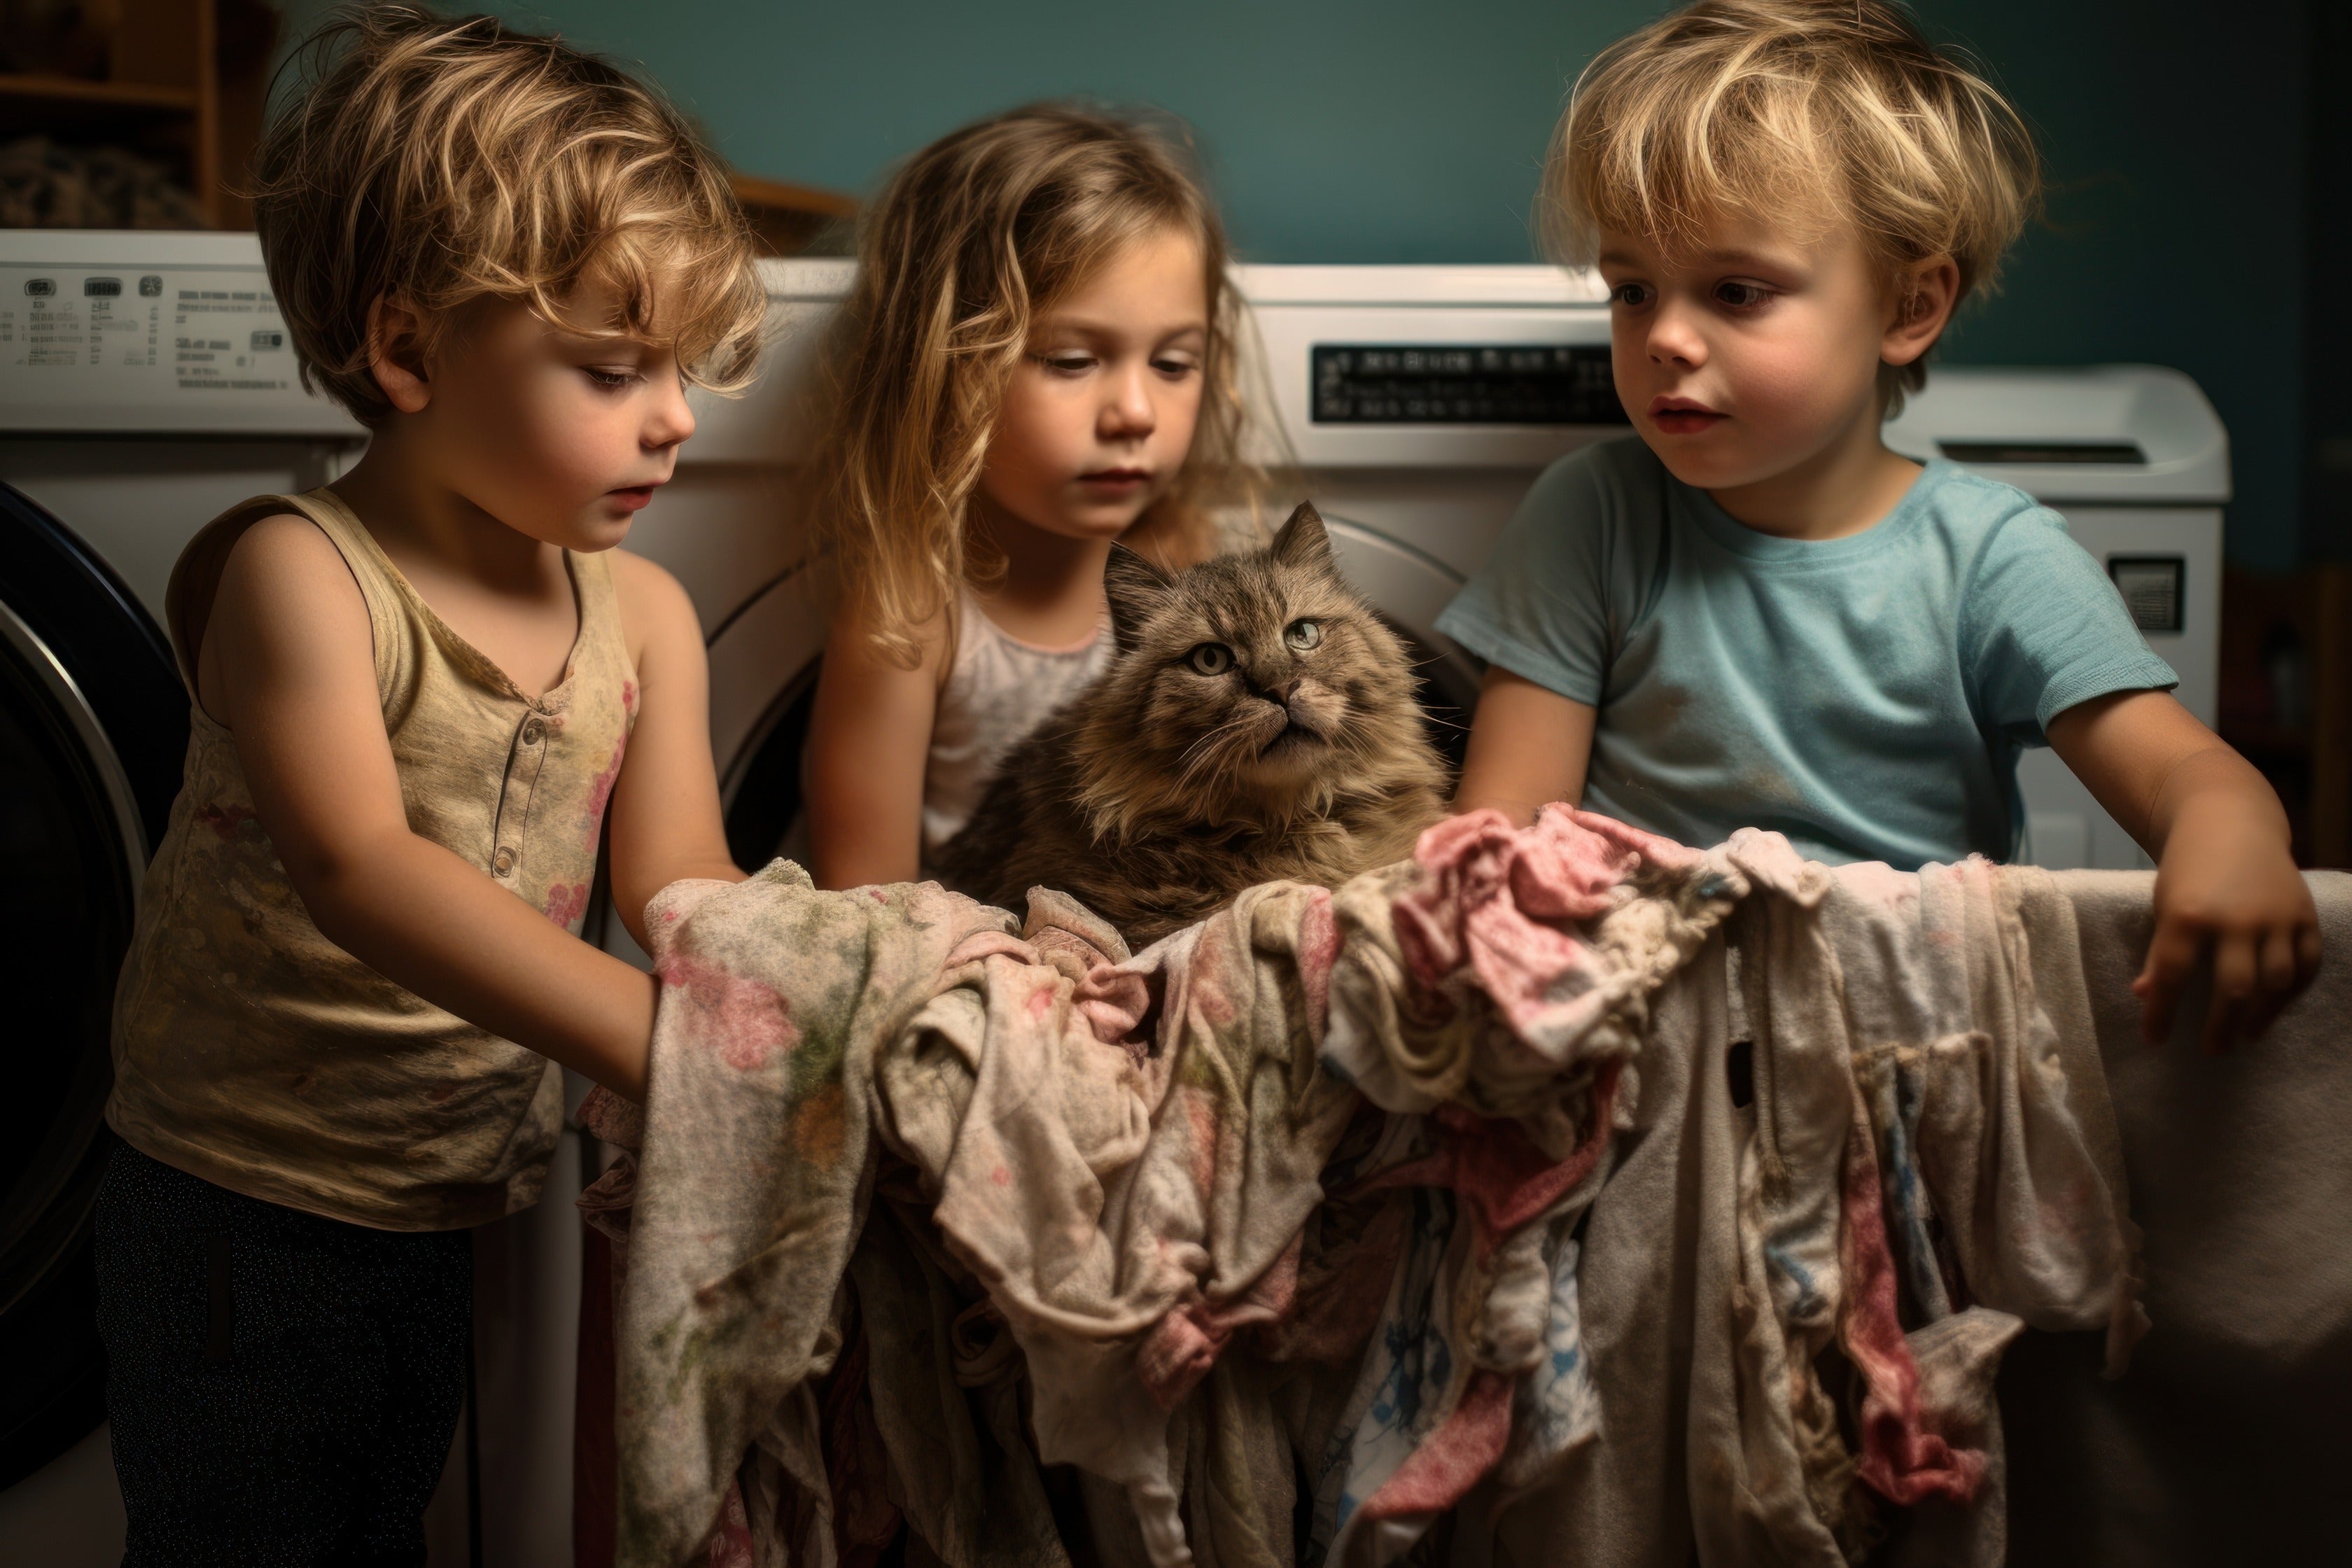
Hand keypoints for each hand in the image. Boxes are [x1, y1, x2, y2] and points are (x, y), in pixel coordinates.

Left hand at [2134, 796, 2320, 1050]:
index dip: (2161, 1014)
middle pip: (2232, 988)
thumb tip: (2143, 995)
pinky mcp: (2304, 914)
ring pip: (2274, 982)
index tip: (2154, 1040)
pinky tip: (2275, 1007)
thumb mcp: (2163, 905)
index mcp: (2187, 915)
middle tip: (2212, 1050)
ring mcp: (2276, 917)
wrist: (2230, 824)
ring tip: (2244, 1036)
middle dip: (2220, 1026)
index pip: (2170, 976)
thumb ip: (2159, 951)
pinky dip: (2292, 992)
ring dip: (2260, 1016)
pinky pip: (2306, 965)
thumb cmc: (2188, 870)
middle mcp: (2236, 918)